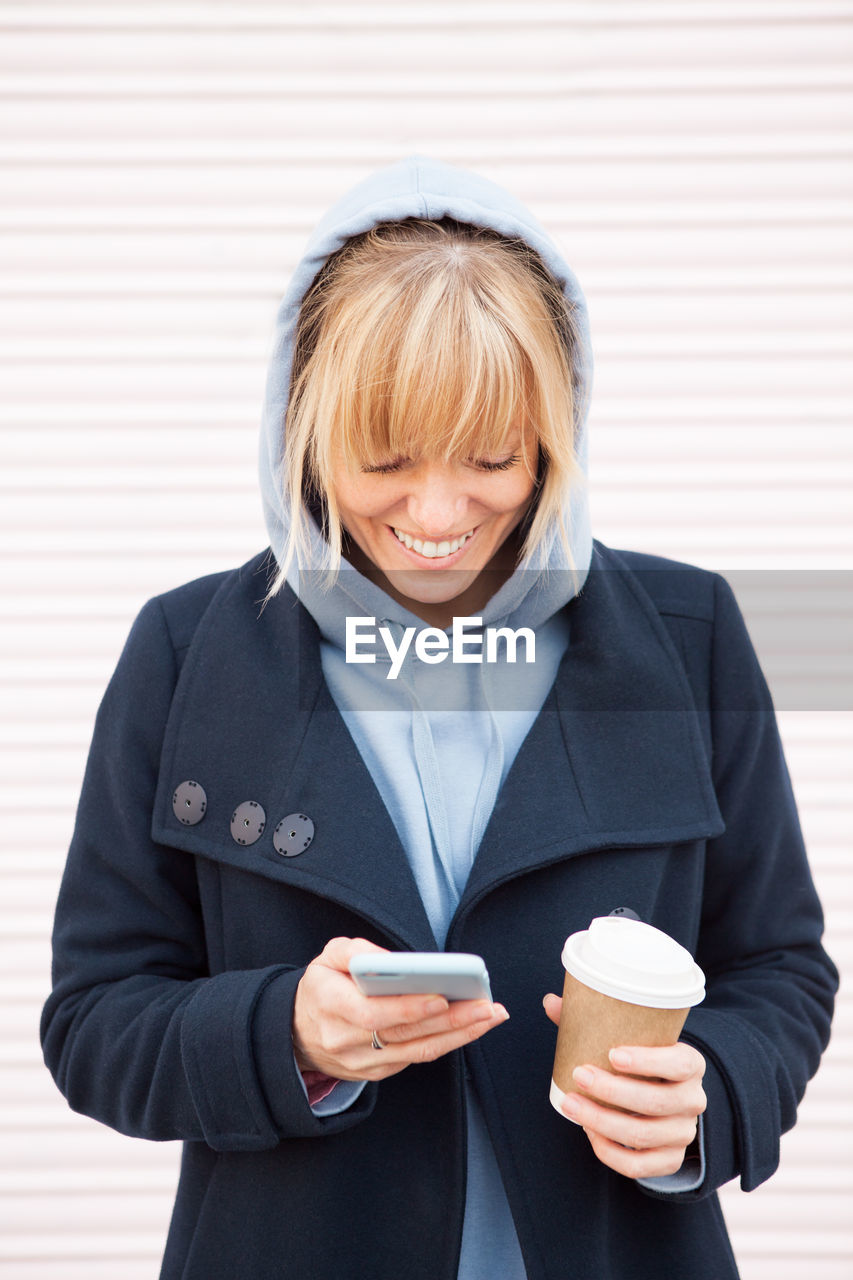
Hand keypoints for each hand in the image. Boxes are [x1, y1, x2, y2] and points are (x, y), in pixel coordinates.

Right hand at [293, 937, 509, 1081]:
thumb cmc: (322, 987)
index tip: (441, 996)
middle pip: (404, 1034)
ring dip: (460, 1034)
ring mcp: (363, 1062)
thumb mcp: (327, 958)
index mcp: (330, 1005)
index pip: (372, 1014)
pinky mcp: (379, 1072)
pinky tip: (472, 1025)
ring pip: (418, 1051)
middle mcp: (346, 1040)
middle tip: (485, 1005)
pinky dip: (449, 1042)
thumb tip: (393, 959)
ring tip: (491, 1014)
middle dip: (450, 1020)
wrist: (299, 1034)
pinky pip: (418, 1058)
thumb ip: (355, 951)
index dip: (408, 1008)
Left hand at [543, 992, 705, 1179]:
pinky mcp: (669, 1159)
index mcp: (691, 1064)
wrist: (662, 1097)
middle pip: (657, 1101)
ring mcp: (683, 1133)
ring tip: (571, 1103)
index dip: (649, 1062)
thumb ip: (594, 1020)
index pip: (680, 1064)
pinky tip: (589, 1132)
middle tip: (579, 1075)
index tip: (613, 1054)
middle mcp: (693, 1100)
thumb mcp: (629, 1039)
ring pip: (643, 1134)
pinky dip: (609, 1152)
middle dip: (612, 1091)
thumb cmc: (639, 1062)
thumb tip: (551, 1002)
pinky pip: (639, 1165)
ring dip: (602, 1121)